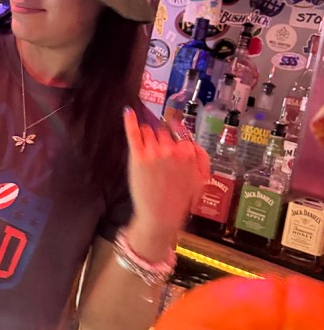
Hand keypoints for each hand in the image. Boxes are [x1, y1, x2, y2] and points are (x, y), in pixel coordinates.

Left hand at [123, 107, 209, 259]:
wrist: (161, 217)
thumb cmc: (180, 200)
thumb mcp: (200, 180)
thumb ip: (201, 158)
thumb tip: (193, 142)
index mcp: (189, 153)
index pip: (179, 133)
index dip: (174, 139)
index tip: (170, 142)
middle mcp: (172, 149)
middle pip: (163, 132)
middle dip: (161, 140)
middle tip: (159, 159)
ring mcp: (154, 152)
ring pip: (149, 131)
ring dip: (148, 138)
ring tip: (148, 157)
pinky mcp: (138, 157)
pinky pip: (134, 133)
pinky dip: (130, 122)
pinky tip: (128, 112)